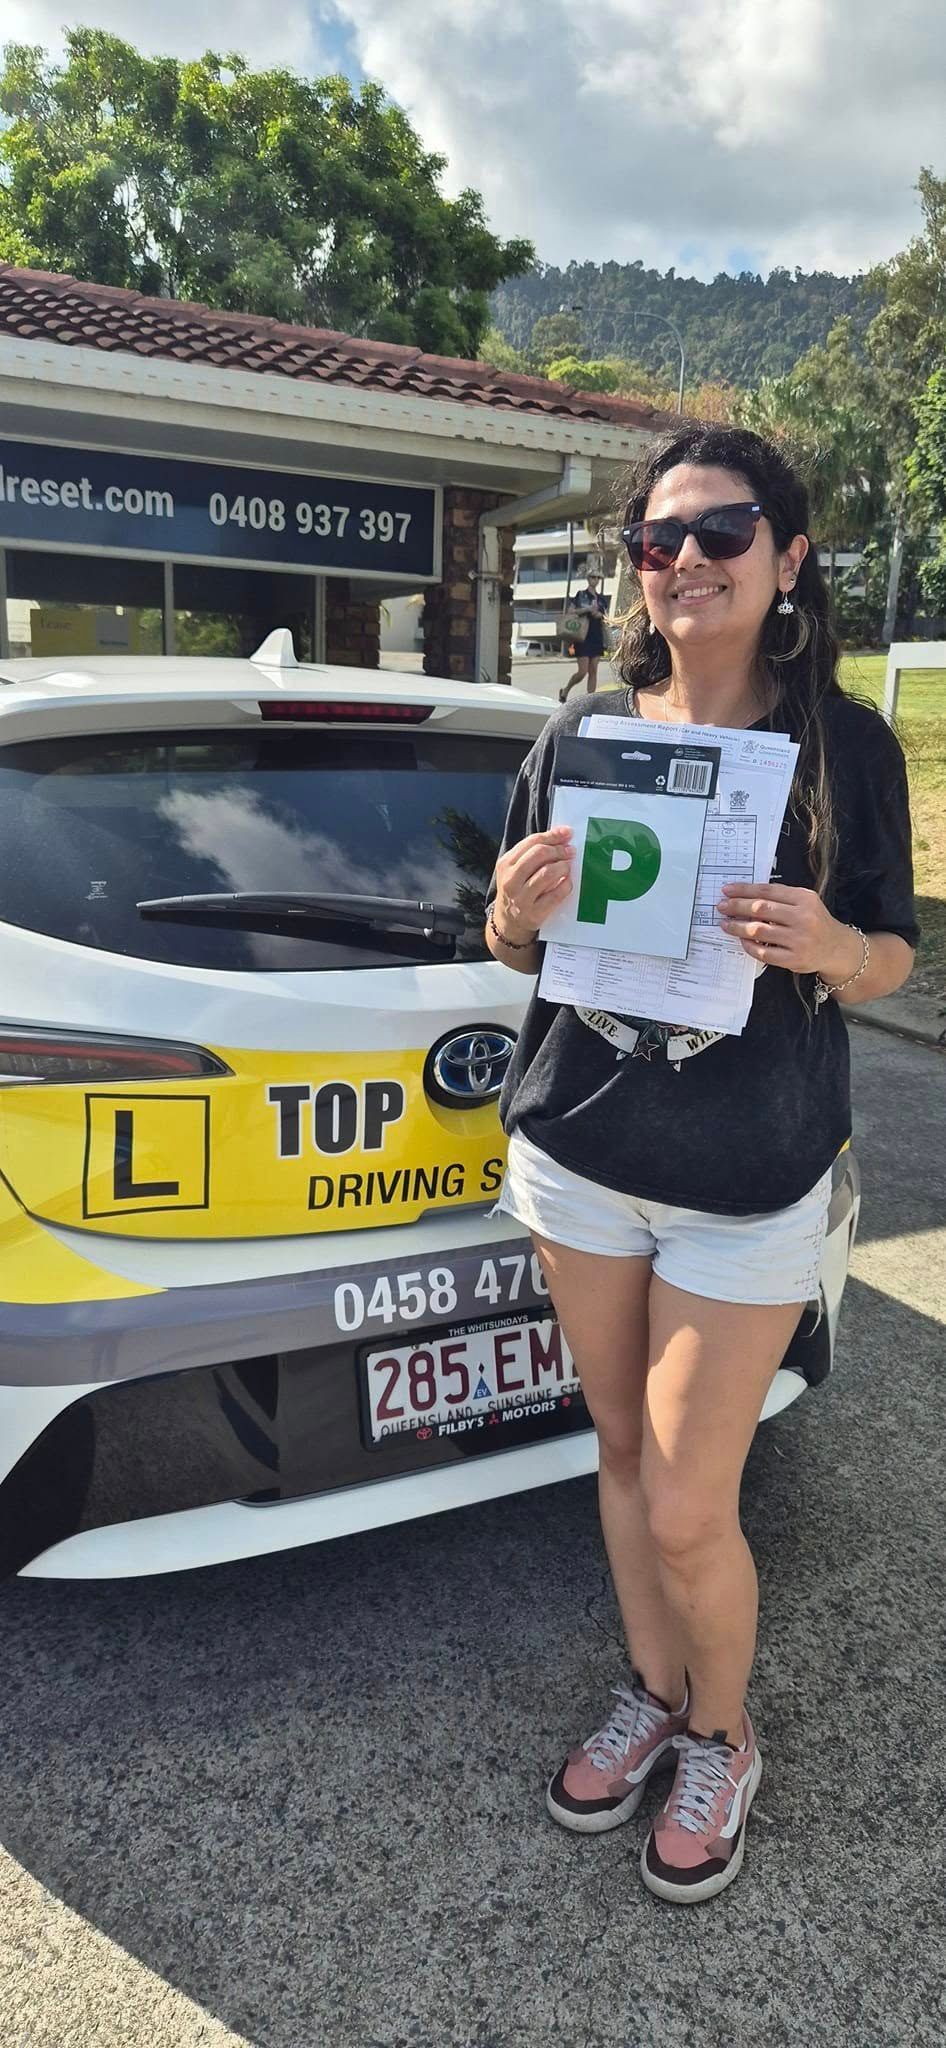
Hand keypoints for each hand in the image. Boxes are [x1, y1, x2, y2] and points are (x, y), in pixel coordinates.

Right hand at [494, 827, 573, 937]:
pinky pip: (556, 894)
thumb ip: (533, 853)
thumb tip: (562, 835)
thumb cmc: (518, 890)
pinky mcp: (534, 914)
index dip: (553, 835)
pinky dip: (566, 885)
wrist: (509, 922)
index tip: (567, 833)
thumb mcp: (516, 870)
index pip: (531, 842)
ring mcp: (521, 898)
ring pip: (547, 873)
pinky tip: (568, 882)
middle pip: (539, 854)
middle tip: (570, 851)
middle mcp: (511, 880)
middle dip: (559, 850)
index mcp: (505, 864)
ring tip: (567, 867)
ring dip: (563, 866)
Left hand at [718, 882, 862, 978]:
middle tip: (722, 907)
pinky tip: (742, 940)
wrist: (836, 948)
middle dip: (737, 906)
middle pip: (761, 909)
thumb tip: (745, 896)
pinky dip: (749, 945)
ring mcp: (798, 940)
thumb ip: (781, 898)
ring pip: (759, 930)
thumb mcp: (805, 902)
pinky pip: (763, 952)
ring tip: (726, 924)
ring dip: (737, 927)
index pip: (768, 890)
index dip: (744, 890)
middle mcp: (803, 918)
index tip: (727, 890)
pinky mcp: (793, 959)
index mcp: (804, 899)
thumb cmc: (815, 922)